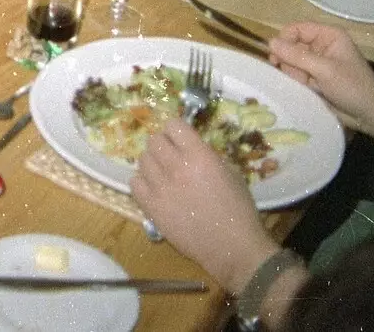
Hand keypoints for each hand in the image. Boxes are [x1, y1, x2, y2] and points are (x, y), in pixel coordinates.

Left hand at [129, 119, 276, 291]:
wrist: (232, 248)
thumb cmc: (239, 210)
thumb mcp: (231, 174)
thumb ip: (207, 156)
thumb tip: (189, 148)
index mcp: (199, 156)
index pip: (173, 125)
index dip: (176, 131)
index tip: (180, 139)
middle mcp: (176, 167)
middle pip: (154, 140)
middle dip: (163, 145)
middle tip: (172, 157)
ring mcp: (160, 187)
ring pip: (142, 159)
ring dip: (152, 163)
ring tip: (163, 175)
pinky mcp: (150, 206)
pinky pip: (134, 183)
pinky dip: (142, 183)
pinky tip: (154, 190)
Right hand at [268, 21, 373, 130]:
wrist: (369, 114)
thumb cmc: (352, 87)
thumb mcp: (325, 70)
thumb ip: (297, 56)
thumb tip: (269, 42)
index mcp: (328, 35)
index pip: (296, 29)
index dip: (285, 40)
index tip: (277, 57)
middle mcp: (321, 45)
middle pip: (290, 45)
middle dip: (291, 62)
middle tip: (299, 75)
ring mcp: (317, 62)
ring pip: (290, 61)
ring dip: (295, 74)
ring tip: (309, 85)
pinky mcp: (314, 76)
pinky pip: (295, 73)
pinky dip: (298, 81)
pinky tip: (309, 89)